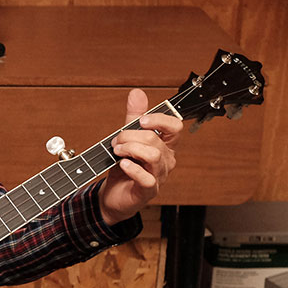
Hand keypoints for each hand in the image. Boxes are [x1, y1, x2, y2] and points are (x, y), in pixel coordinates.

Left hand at [98, 89, 181, 225]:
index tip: (142, 120)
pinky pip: (147, 178)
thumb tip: (137, 93)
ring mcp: (159, 176)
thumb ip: (133, 117)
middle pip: (155, 139)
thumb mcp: (127, 139)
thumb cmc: (124, 166)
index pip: (175, 127)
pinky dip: (133, 169)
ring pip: (153, 155)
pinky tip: (123, 165)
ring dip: (130, 149)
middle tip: (115, 141)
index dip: (160, 120)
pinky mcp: (148, 190)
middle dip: (130, 136)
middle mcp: (165, 160)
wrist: (113, 194)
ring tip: (117, 152)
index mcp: (164, 145)